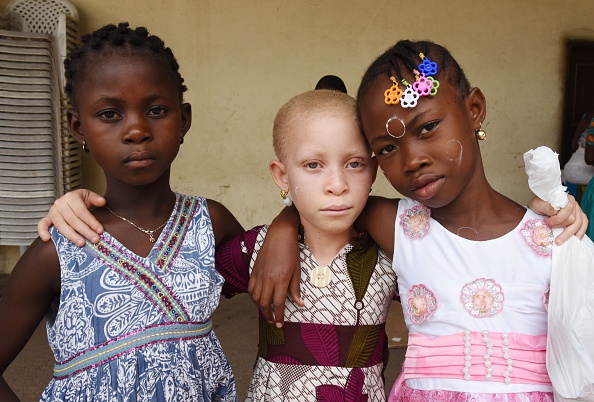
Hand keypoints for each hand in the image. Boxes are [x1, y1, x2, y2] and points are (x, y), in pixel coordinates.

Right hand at [37, 189, 104, 246]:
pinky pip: (42, 224)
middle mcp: (60, 204)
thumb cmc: (81, 200)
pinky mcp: (47, 218)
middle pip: (73, 220)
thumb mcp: (89, 196)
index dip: (91, 221)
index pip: (81, 211)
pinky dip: (42, 231)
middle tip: (94, 239)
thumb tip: (102, 201)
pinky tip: (47, 239)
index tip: (100, 230)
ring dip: (71, 235)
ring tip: (81, 243)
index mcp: (71, 197)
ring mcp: (53, 211)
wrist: (71, 200)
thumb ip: (95, 199)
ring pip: (61, 225)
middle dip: (85, 231)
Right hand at [248, 208, 302, 326]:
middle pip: (264, 303)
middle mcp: (268, 279)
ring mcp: (259, 275)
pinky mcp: (254, 270)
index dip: (279, 316)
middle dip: (268, 315)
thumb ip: (295, 289)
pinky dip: (253, 297)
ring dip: (259, 307)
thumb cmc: (291, 252)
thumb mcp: (297, 271)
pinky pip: (250, 288)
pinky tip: (258, 299)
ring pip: (255, 297)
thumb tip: (299, 304)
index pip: (278, 304)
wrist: (279, 235)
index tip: (280, 324)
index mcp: (280, 280)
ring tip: (266, 312)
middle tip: (273, 321)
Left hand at [528, 194, 587, 244]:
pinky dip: (580, 231)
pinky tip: (576, 238)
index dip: (557, 219)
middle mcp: (573, 203)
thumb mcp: (538, 204)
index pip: (567, 210)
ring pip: (578, 223)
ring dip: (569, 233)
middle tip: (555, 238)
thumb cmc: (539, 204)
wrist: (539, 204)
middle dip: (562, 229)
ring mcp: (577, 210)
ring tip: (560, 240)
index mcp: (564, 198)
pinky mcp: (579, 215)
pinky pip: (584, 224)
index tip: (547, 221)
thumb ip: (546, 207)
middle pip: (573, 219)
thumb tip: (555, 212)